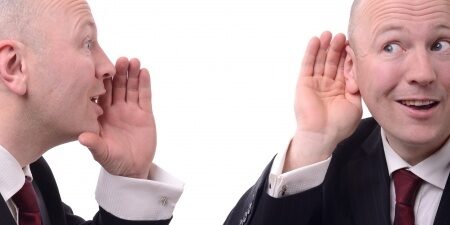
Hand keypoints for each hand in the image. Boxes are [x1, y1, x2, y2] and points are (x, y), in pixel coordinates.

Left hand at [78, 57, 155, 178]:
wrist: (133, 169)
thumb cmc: (113, 161)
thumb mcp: (102, 153)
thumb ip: (94, 144)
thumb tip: (82, 137)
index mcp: (102, 115)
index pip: (101, 94)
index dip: (102, 81)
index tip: (102, 68)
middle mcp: (115, 109)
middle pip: (117, 86)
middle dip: (118, 72)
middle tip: (120, 60)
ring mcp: (131, 110)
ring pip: (131, 88)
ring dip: (132, 74)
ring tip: (134, 61)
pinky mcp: (145, 114)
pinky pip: (144, 96)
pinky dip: (145, 84)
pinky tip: (144, 72)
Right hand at [284, 32, 361, 171]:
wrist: (322, 135)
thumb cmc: (339, 125)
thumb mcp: (356, 104)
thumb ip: (357, 86)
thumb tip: (358, 71)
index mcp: (341, 90)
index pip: (345, 68)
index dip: (349, 57)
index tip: (354, 46)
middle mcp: (328, 84)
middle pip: (332, 61)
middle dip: (337, 48)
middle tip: (342, 36)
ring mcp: (315, 83)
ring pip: (320, 60)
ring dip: (324, 47)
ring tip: (329, 34)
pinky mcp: (304, 83)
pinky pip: (308, 64)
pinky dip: (311, 52)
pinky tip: (315, 40)